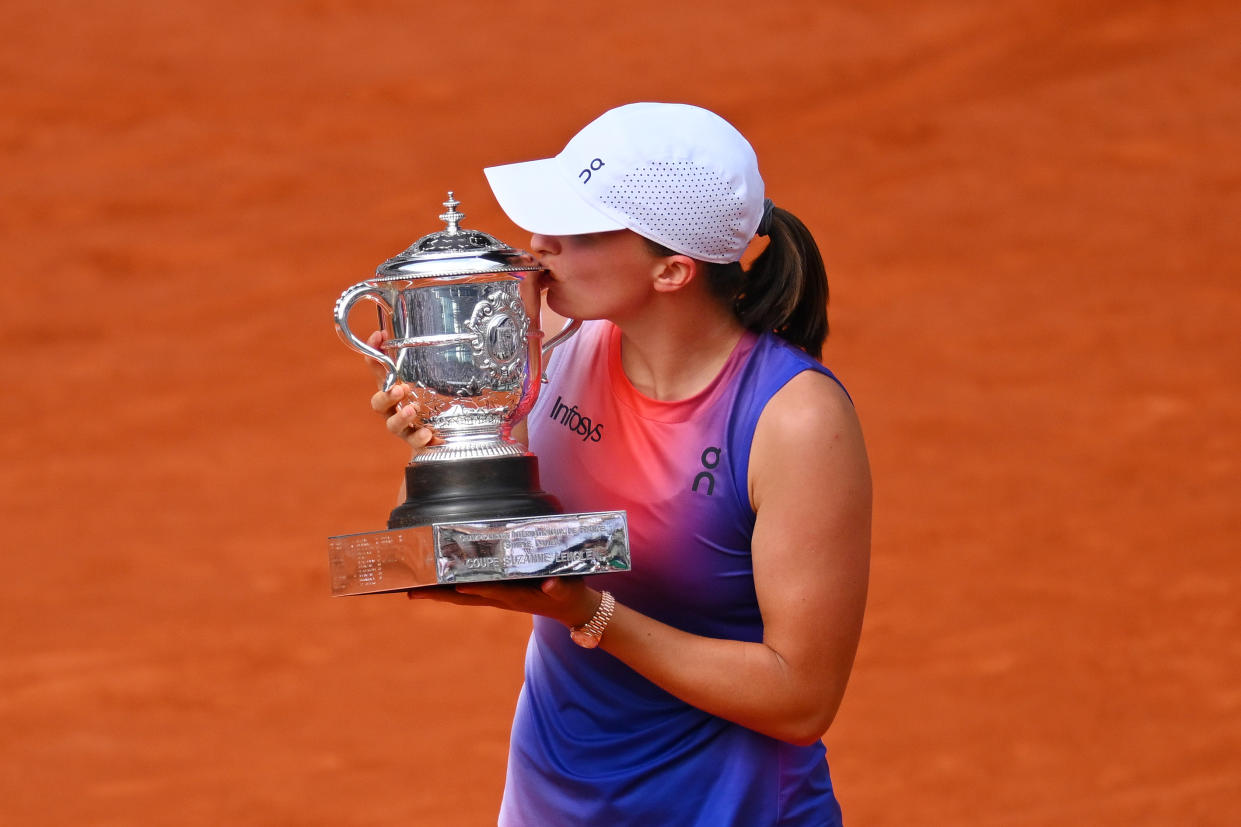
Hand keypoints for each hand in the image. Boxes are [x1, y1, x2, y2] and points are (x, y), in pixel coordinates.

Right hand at [365, 330, 435, 450]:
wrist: (434, 440)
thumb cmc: (425, 405)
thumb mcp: (423, 381)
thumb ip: (420, 361)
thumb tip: (426, 332)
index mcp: (392, 391)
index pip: (378, 370)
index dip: (374, 353)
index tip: (379, 335)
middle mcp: (393, 410)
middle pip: (378, 403)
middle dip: (385, 395)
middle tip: (397, 388)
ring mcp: (403, 428)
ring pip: (393, 425)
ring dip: (401, 417)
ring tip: (412, 410)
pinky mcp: (416, 442)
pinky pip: (415, 442)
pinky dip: (420, 438)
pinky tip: (428, 434)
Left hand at [407, 577, 600, 627]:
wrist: (570, 609)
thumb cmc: (569, 596)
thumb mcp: (567, 591)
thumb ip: (558, 588)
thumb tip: (550, 586)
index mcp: (517, 597)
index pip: (492, 592)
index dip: (475, 589)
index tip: (455, 587)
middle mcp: (502, 599)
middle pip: (465, 598)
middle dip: (439, 596)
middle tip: (412, 592)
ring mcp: (497, 598)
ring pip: (463, 597)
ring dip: (438, 595)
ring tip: (413, 591)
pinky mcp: (498, 595)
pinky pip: (469, 593)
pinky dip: (450, 590)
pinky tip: (435, 586)